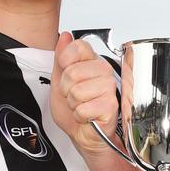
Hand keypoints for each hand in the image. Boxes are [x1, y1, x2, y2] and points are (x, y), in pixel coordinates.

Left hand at [50, 33, 119, 153]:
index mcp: (91, 62)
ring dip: (73, 104)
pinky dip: (79, 116)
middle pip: (73, 72)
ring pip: (77, 91)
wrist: (82, 134)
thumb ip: (61, 58)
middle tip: (73, 96)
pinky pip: (83, 108)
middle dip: (66, 89)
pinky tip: (87, 115)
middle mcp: (103, 72)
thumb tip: (65, 36)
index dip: (66, 61)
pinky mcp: (110, 105)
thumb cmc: (74, 109)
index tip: (66, 73)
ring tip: (81, 106)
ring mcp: (109, 88)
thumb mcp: (59, 81)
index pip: (79, 46)